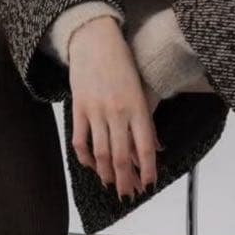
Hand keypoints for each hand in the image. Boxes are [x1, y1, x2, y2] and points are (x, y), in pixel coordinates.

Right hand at [68, 16, 162, 199]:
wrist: (95, 40)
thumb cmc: (123, 62)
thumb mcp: (142, 89)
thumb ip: (147, 121)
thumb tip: (156, 148)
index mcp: (137, 107)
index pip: (143, 147)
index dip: (146, 169)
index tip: (148, 185)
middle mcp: (117, 112)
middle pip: (121, 155)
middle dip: (126, 179)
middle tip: (129, 195)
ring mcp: (96, 111)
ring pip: (100, 152)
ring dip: (107, 173)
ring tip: (112, 186)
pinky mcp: (79, 108)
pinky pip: (80, 140)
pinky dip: (85, 157)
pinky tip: (91, 167)